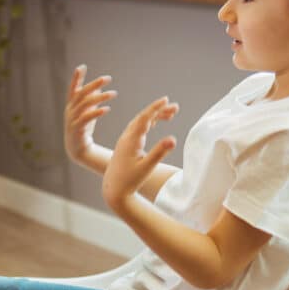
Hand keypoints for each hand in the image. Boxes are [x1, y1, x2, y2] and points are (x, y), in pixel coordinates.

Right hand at [64, 65, 116, 165]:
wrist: (77, 149)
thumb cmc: (83, 128)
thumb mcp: (87, 112)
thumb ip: (91, 100)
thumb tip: (99, 88)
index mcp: (71, 105)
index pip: (73, 89)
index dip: (76, 78)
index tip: (81, 67)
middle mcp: (70, 110)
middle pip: (81, 94)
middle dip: (94, 84)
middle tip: (107, 78)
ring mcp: (72, 119)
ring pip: (85, 105)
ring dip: (100, 97)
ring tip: (113, 93)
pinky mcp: (77, 129)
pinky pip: (86, 118)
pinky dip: (96, 112)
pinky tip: (107, 109)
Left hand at [102, 96, 178, 210]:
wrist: (113, 189)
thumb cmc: (130, 180)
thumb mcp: (146, 167)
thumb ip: (159, 152)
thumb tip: (173, 138)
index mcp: (131, 141)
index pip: (144, 118)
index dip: (155, 108)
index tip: (166, 100)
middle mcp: (126, 137)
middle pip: (143, 118)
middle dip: (159, 110)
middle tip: (175, 107)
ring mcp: (125, 140)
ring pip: (141, 123)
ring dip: (155, 116)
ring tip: (171, 114)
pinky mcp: (126, 145)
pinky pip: (138, 129)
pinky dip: (148, 123)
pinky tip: (156, 123)